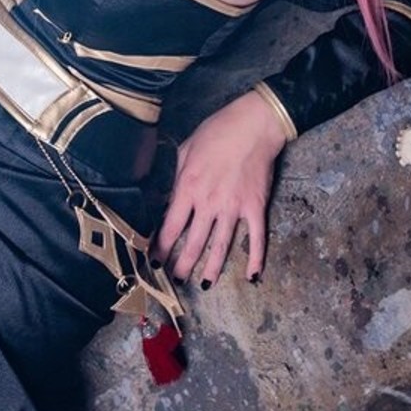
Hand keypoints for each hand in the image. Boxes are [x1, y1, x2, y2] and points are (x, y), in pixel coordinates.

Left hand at [152, 90, 288, 286]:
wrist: (253, 125)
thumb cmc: (217, 131)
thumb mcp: (186, 150)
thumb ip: (177, 177)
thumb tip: (169, 198)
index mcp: (189, 188)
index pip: (170, 226)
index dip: (161, 247)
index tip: (154, 260)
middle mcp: (209, 203)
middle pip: (194, 242)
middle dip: (183, 264)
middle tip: (176, 279)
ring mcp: (234, 208)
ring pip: (221, 246)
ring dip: (212, 268)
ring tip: (205, 284)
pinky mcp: (256, 208)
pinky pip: (256, 239)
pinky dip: (256, 259)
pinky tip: (252, 276)